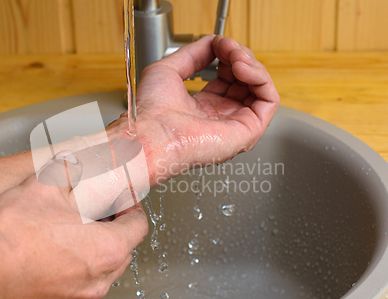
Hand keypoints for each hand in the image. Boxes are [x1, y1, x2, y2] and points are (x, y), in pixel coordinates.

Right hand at [0, 175, 147, 298]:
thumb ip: (67, 170)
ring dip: (94, 252)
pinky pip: (75, 287)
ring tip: (73, 233)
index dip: (133, 208)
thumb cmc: (14, 236)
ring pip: (101, 272)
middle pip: (122, 251)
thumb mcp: (45, 186)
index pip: (139, 226)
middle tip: (98, 214)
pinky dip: (72, 272)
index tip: (124, 202)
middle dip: (114, 230)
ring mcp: (77, 297)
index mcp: (107, 248)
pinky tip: (52, 256)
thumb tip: (73, 162)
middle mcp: (98, 279)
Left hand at [108, 35, 279, 182]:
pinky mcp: (248, 131)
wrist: (152, 133)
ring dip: (252, 64)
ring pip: (261, 88)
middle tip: (227, 48)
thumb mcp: (168, 69)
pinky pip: (270, 100)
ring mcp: (235, 125)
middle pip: (246, 81)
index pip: (228, 77)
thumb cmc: (151, 113)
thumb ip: (193, 54)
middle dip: (240, 56)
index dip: (227, 55)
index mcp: (201, 108)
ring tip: (236, 57)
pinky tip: (243, 69)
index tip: (218, 44)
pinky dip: (261, 78)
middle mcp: (220, 118)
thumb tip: (213, 42)